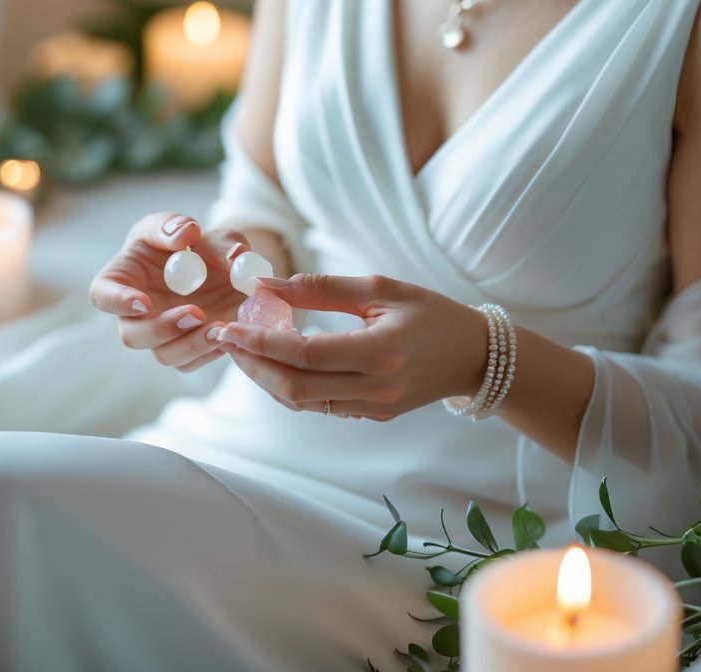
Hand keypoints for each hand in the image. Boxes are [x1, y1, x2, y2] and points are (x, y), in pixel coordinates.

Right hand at [90, 212, 250, 371]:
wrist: (219, 262)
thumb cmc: (187, 240)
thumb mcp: (183, 226)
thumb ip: (179, 226)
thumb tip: (187, 234)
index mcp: (122, 278)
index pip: (102, 295)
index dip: (117, 302)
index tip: (144, 301)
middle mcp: (136, 314)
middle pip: (133, 335)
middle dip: (162, 329)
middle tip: (196, 314)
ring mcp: (161, 335)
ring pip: (164, 355)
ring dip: (191, 346)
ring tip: (221, 328)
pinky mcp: (186, 347)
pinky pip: (191, 362)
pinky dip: (210, 353)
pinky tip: (230, 335)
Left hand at [216, 273, 488, 418]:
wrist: (476, 357)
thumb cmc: (432, 313)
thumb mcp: (381, 287)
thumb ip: (321, 288)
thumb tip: (267, 284)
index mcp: (380, 353)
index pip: (303, 353)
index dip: (259, 342)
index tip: (227, 327)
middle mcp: (375, 388)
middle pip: (293, 386)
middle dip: (251, 364)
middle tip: (225, 339)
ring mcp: (373, 408)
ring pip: (300, 401)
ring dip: (264, 377)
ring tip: (242, 348)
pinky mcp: (372, 415)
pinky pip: (318, 404)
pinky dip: (289, 384)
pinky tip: (274, 361)